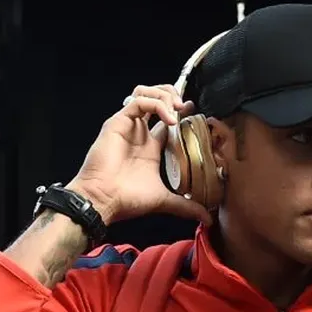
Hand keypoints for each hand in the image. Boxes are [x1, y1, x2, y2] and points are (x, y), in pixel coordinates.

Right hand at [65, 84, 212, 225]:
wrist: (103, 201)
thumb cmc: (127, 199)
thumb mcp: (165, 200)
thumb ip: (186, 206)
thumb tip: (207, 218)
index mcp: (150, 146)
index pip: (166, 120)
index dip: (181, 114)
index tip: (195, 114)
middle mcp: (139, 132)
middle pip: (154, 98)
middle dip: (172, 96)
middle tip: (186, 107)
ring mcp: (128, 125)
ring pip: (144, 93)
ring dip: (164, 95)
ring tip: (178, 108)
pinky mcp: (118, 122)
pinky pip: (138, 101)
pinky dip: (157, 105)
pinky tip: (170, 120)